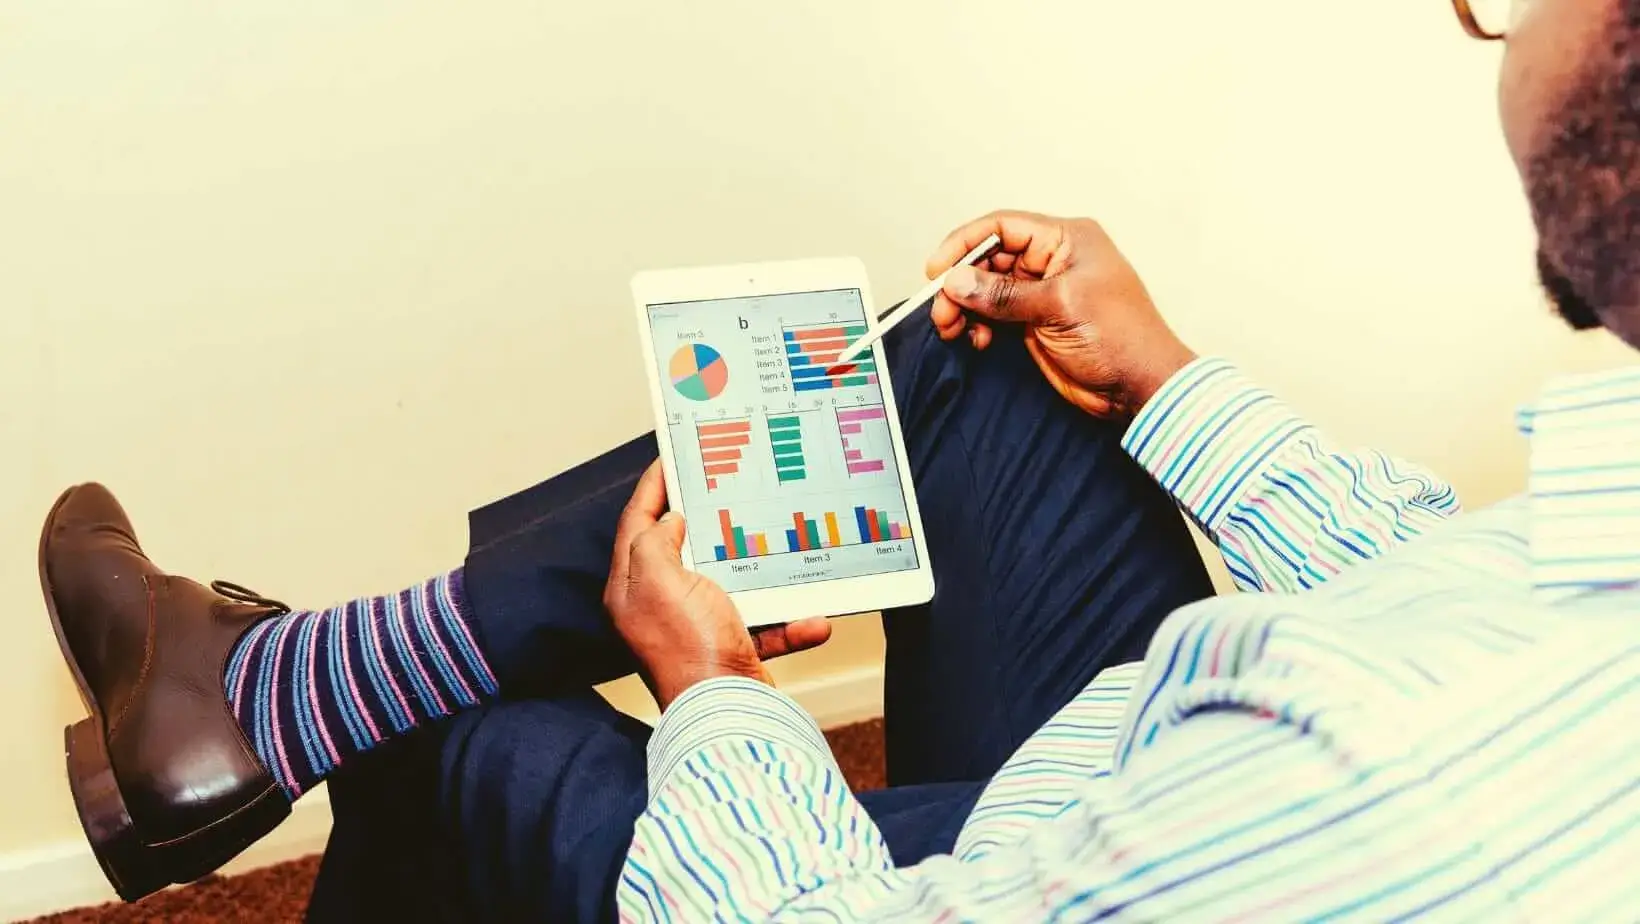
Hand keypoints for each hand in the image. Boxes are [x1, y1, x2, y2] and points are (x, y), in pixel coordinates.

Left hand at [603, 461, 832, 708]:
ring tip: (777, 542)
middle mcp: (658, 608)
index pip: (636, 524)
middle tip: (725, 486)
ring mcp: (695, 629)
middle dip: (706, 520)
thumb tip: (670, 522)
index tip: (669, 457)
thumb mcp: (661, 580)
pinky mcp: (729, 650)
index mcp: (631, 588)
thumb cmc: (690, 647)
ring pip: (728, 584)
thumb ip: (656, 542)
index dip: (652, 488)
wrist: (727, 715)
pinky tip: (812, 618)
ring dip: (759, 572)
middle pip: (680, 549)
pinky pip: (763, 625)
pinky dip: (788, 622)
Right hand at [926, 210, 1197, 419]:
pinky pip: (993, 313)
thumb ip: (1004, 294)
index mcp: (1066, 239)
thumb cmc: (1120, 337)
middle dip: (961, 282)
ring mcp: (1041, 291)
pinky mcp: (1034, 320)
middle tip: (942, 311)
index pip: (1003, 227)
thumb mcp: (1059, 306)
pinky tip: (978, 340)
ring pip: (986, 288)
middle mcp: (1051, 259)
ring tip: (953, 328)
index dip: (965, 244)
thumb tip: (956, 281)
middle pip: (989, 258)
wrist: (1139, 386)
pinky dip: (978, 324)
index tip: (937, 270)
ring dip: (964, 306)